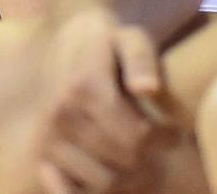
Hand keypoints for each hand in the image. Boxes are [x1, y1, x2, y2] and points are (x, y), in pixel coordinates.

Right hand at [32, 8, 174, 193]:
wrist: (67, 49)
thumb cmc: (109, 45)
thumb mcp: (130, 38)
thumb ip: (142, 59)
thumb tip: (148, 88)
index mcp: (85, 85)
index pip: (136, 134)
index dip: (163, 140)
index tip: (175, 134)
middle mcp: (61, 114)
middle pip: (123, 162)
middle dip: (152, 160)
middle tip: (163, 150)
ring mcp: (48, 139)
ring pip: (103, 184)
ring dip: (131, 180)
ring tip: (145, 162)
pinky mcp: (40, 157)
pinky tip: (116, 174)